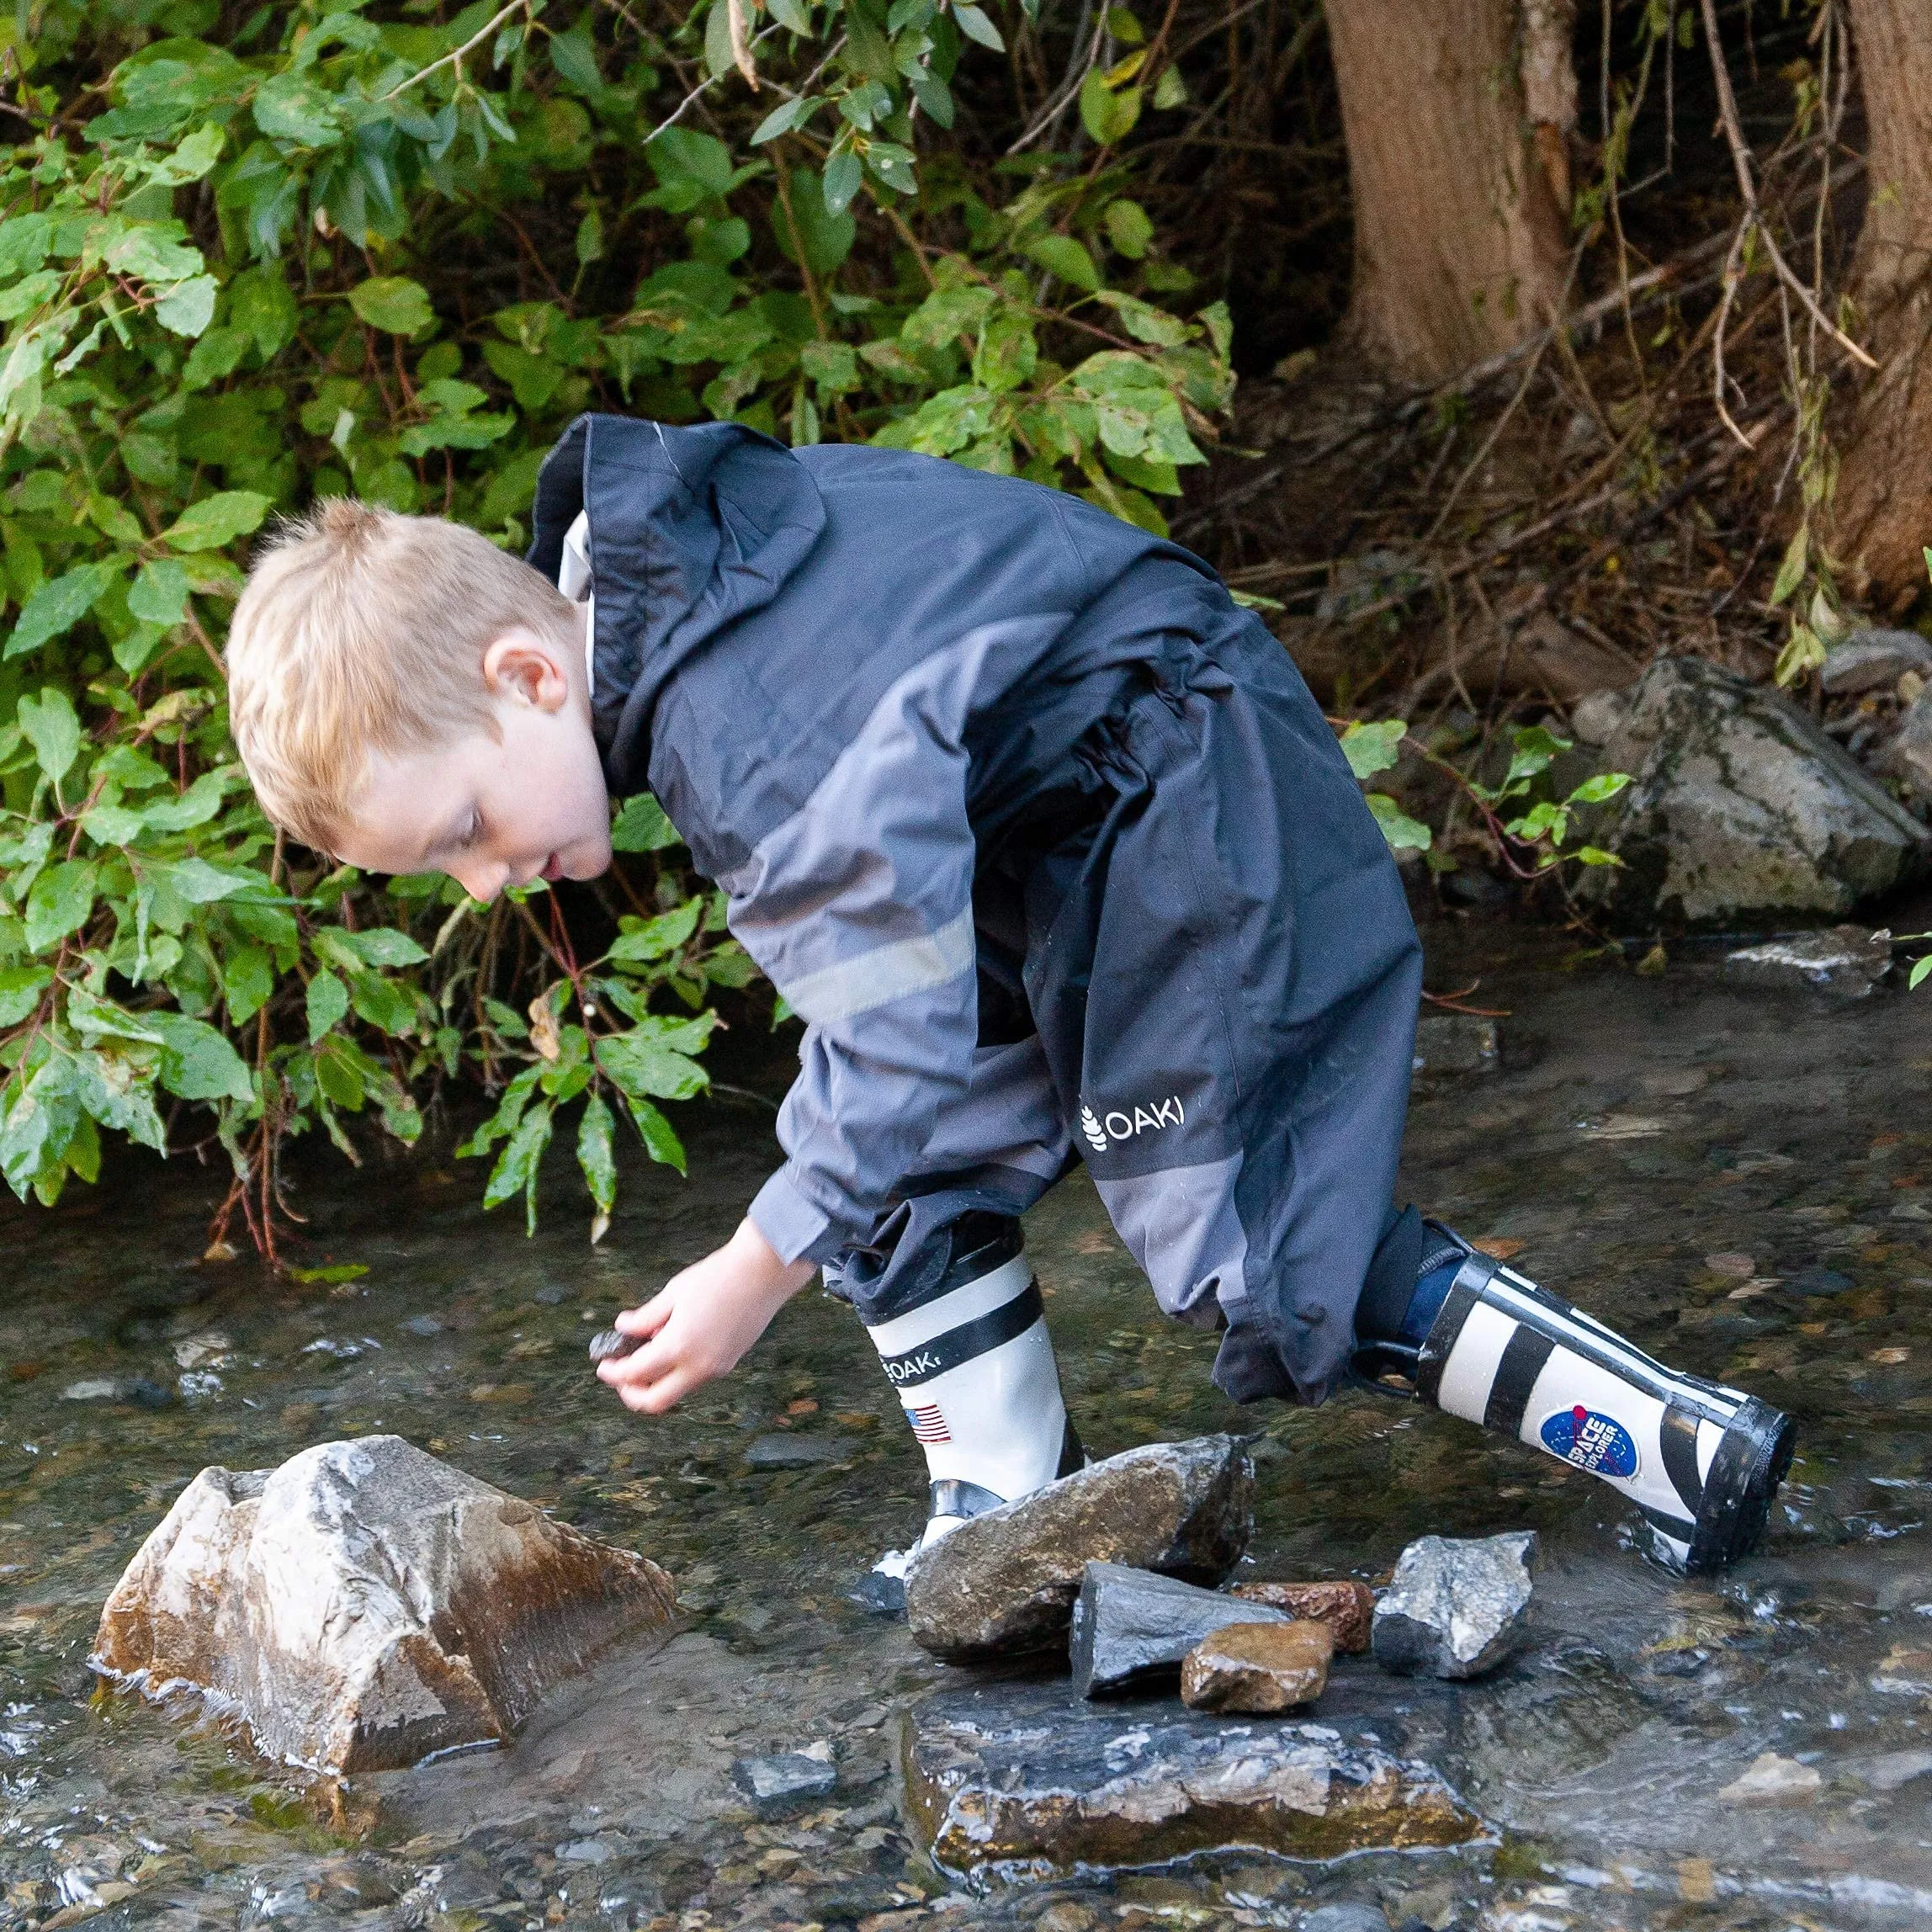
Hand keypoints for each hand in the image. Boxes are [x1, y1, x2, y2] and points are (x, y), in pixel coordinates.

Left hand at [595, 1218, 816, 1414]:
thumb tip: (623, 1328)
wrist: (764, 1272)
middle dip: (631, 1394)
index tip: (603, 1364)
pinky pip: (694, 1379)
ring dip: (655, 1382)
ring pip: (676, 1391)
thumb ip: (646, 1317)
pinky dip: (677, 1372)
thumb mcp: (674, 1292)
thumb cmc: (719, 1276)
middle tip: (620, 1375)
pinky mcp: (729, 1363)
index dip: (613, 1372)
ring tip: (648, 1350)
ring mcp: (716, 1368)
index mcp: (679, 1346)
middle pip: (655, 1402)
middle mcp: (698, 1366)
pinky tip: (673, 1345)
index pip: (634, 1373)